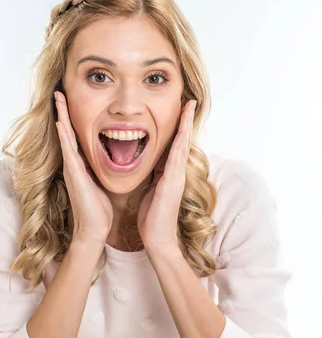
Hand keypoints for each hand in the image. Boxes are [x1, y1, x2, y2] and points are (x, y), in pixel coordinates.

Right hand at [54, 91, 113, 244]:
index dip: (73, 119)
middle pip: (67, 131)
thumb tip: (111, 160)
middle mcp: (74, 164)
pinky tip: (61, 122)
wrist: (94, 229)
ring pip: (65, 136)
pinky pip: (68, 150)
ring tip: (58, 98)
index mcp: (82, 165)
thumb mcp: (101, 184)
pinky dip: (64, 135)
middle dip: (63, 111)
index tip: (72, 101)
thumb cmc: (99, 210)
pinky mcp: (74, 174)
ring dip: (61, 116)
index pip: (77, 136)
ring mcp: (72, 168)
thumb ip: (101, 171)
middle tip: (60, 91)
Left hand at [137, 100, 195, 252]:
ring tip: (189, 105)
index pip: (174, 144)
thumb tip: (146, 164)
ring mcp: (177, 175)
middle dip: (186, 119)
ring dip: (186, 124)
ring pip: (183, 143)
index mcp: (168, 172)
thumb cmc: (152, 217)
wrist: (157, 237)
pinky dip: (181, 139)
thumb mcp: (150, 190)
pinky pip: (178, 155)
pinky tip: (183, 127)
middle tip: (190, 99)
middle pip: (182, 139)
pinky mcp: (174, 180)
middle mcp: (176, 171)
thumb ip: (152, 176)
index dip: (177, 127)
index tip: (179, 110)